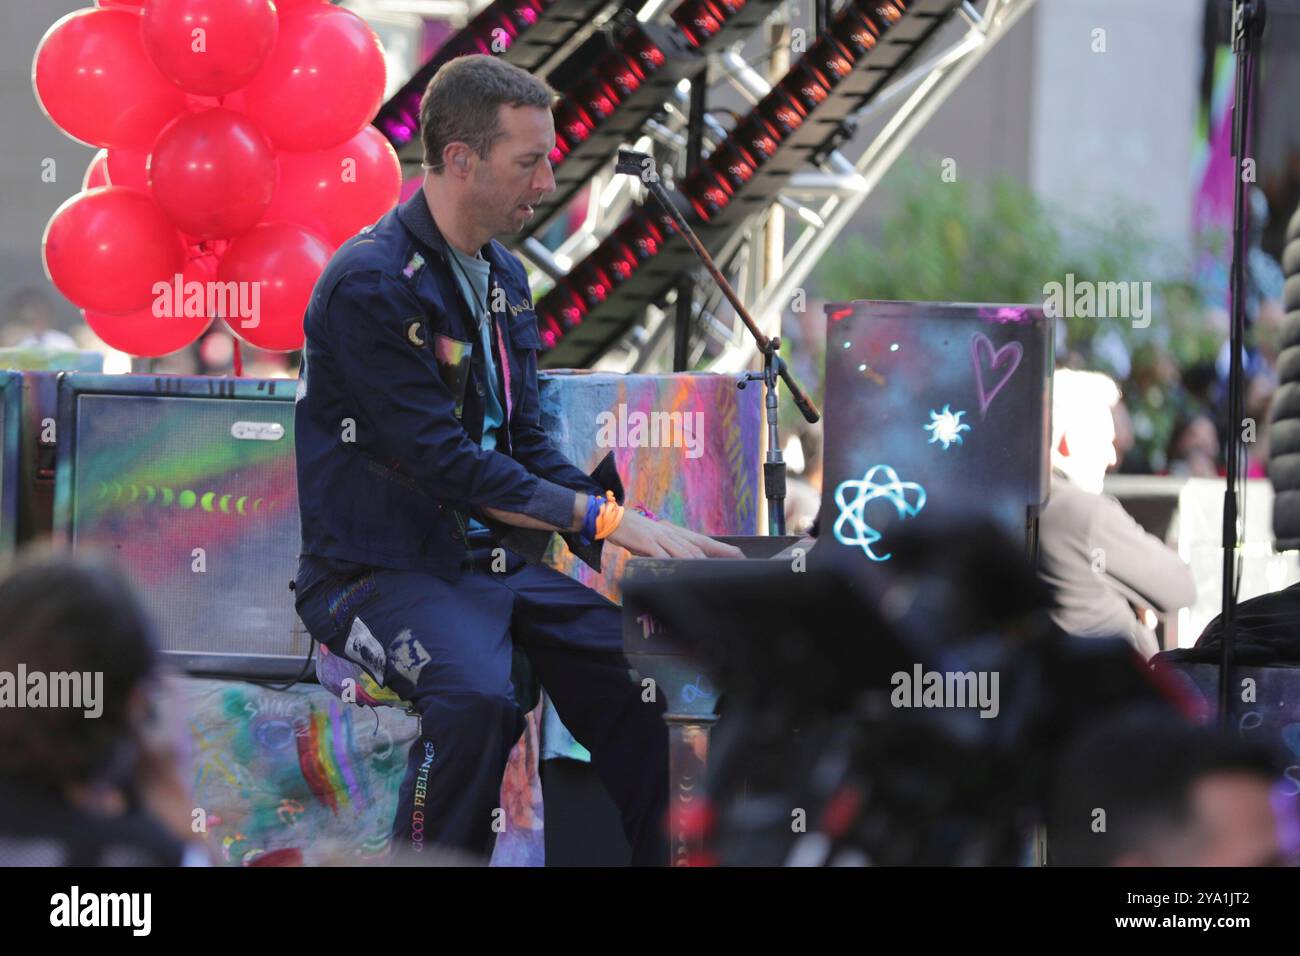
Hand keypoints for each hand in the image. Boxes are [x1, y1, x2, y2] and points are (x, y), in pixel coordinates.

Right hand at [606, 509, 744, 558]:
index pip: (704, 541)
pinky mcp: (646, 542)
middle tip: (734, 568)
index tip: (740, 556)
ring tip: (713, 574)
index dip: (723, 549)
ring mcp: (660, 537)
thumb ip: (671, 550)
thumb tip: (686, 563)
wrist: (614, 519)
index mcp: (676, 533)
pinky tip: (679, 571)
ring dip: (699, 564)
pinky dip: (671, 563)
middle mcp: (672, 534)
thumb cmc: (636, 533)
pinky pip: (661, 555)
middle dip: (717, 559)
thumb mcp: (657, 539)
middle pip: (698, 548)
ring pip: (684, 552)